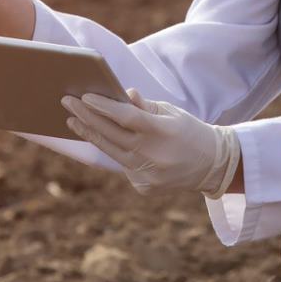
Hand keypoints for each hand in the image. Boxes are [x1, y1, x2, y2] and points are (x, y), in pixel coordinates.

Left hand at [61, 88, 240, 196]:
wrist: (213, 166)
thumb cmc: (190, 132)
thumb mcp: (172, 113)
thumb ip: (145, 107)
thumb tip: (123, 95)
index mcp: (163, 131)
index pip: (126, 117)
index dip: (103, 107)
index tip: (84, 96)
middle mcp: (153, 154)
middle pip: (111, 134)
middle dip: (87, 117)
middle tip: (67, 103)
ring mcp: (148, 174)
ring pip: (111, 152)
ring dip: (90, 134)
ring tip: (73, 121)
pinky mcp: (145, 186)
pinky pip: (123, 166)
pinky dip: (114, 152)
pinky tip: (104, 140)